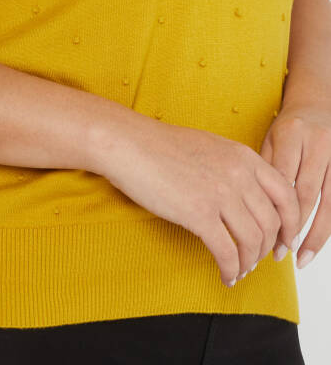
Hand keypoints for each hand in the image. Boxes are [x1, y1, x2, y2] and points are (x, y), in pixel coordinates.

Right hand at [94, 115, 300, 286]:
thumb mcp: (210, 147)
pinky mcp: (199, 214)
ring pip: (252, 241)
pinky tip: (225, 275)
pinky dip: (230, 270)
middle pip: (271, 223)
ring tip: (239, 270)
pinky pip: (227, 252)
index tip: (283, 240)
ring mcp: (220, 194)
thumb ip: (234, 167)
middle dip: (268, 248)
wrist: (129, 144)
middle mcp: (238, 174)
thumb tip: (247, 197)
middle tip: (258, 260)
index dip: (290, 223)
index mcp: (243, 156)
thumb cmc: (161, 146)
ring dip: (248, 262)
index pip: (285, 194)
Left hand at [260, 80, 330, 268]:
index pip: (282, 180)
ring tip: (301, 257)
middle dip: (293, 227)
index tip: (264, 236)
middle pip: (307, 193)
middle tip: (279, 252)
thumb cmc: (287, 128)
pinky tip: (316, 242)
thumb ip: (264, 170)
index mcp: (291, 133)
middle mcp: (318, 142)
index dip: (274, 211)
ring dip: (315, 233)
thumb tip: (253, 212)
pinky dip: (328, 224)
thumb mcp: (270, 140)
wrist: (317, 104)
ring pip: (329, 202)